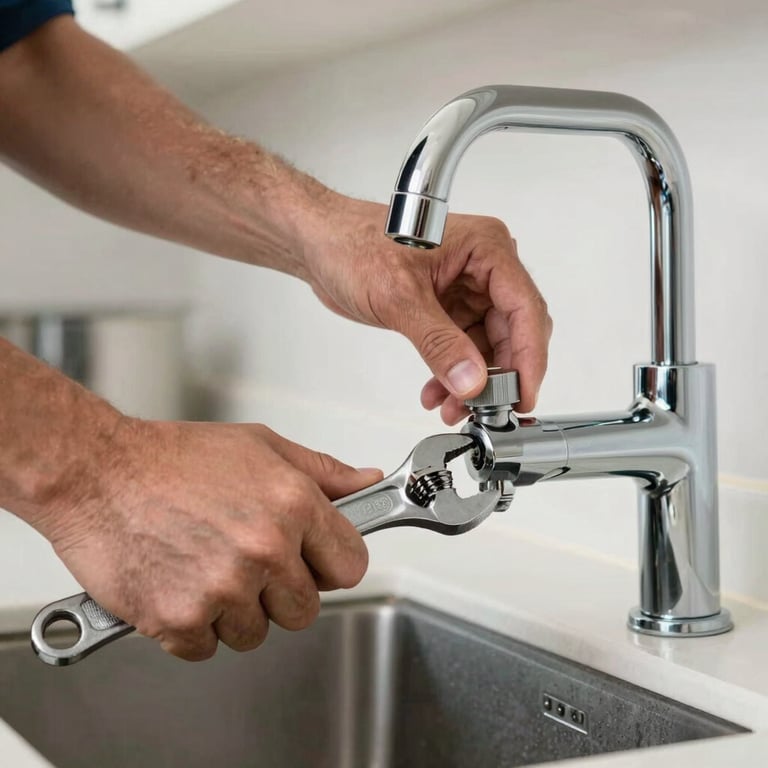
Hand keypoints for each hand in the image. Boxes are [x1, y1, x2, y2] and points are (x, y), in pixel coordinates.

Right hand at [42, 418, 379, 660]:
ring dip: (236, 610)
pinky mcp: (180, 619)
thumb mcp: (261, 446)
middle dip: (281, 591)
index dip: (331, 564)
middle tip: (247, 559)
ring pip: (257, 633)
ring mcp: (223, 588)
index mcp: (293, 505)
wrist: (97, 472)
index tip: (313, 560)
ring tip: (206, 564)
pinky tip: (180, 581)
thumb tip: (367, 483)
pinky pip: (208, 647)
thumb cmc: (174, 457)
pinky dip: (194, 625)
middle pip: (306, 609)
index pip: (351, 566)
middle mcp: (264, 549)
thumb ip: (323, 472)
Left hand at [303, 196, 551, 423]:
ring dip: (474, 380)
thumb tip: (472, 381)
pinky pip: (464, 347)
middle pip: (512, 331)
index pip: (524, 308)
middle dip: (499, 375)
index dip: (529, 358)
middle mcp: (483, 266)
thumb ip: (438, 343)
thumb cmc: (352, 245)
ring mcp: (466, 287)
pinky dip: (454, 372)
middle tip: (486, 410)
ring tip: (453, 408)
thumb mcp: (399, 298)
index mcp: (484, 248)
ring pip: (488, 345)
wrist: (319, 245)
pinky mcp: (448, 306)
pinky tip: (438, 392)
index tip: (523, 396)